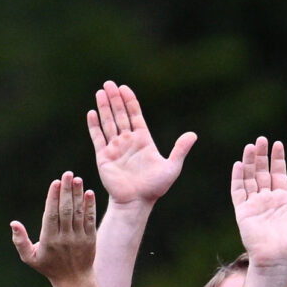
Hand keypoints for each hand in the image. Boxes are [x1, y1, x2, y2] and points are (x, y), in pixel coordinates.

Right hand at [11, 171, 100, 285]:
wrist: (74, 281)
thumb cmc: (49, 267)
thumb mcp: (30, 258)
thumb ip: (20, 241)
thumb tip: (13, 223)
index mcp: (49, 240)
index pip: (51, 215)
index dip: (53, 198)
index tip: (55, 182)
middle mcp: (65, 238)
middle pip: (66, 210)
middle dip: (66, 191)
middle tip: (67, 174)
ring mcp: (79, 238)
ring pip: (78, 213)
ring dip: (78, 195)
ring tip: (77, 179)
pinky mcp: (90, 239)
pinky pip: (90, 220)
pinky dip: (90, 206)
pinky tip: (89, 193)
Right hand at [88, 81, 194, 209]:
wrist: (136, 203)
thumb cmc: (154, 188)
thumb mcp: (172, 167)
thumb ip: (180, 149)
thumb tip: (193, 134)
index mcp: (143, 140)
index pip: (135, 115)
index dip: (129, 101)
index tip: (124, 88)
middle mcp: (128, 141)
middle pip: (120, 115)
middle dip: (115, 99)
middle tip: (109, 83)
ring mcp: (115, 148)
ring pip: (108, 123)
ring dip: (104, 107)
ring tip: (100, 92)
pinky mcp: (104, 156)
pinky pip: (98, 137)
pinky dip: (94, 125)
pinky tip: (92, 113)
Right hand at [229, 138, 286, 266]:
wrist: (278, 260)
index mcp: (283, 202)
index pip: (279, 175)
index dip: (278, 160)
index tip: (277, 144)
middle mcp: (267, 201)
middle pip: (262, 173)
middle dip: (261, 156)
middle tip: (261, 139)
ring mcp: (254, 205)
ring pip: (249, 178)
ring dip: (249, 162)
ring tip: (250, 146)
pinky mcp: (243, 212)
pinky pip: (238, 192)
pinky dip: (237, 178)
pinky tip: (238, 164)